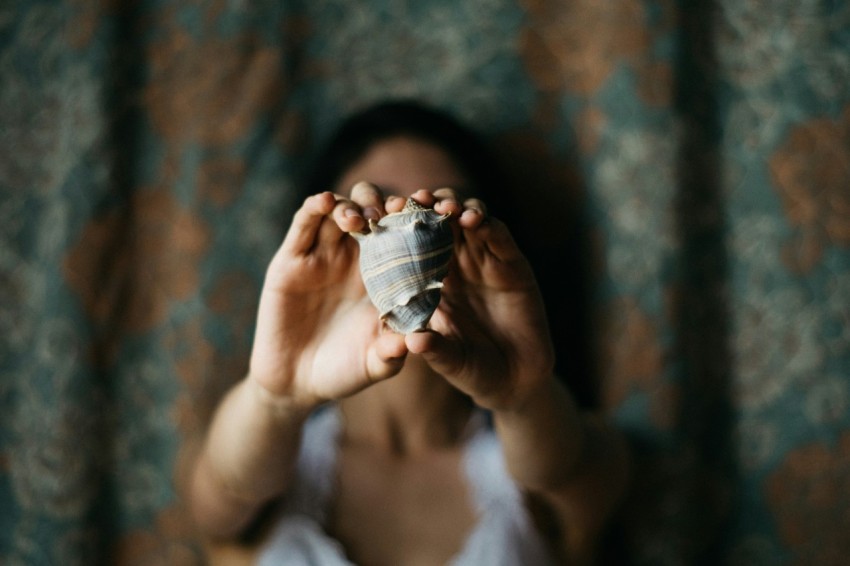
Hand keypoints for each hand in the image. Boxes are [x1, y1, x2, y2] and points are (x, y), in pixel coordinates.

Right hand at [249, 190, 409, 405]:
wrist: (296, 383)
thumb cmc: (345, 371)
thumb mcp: (375, 364)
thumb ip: (395, 352)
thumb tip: (416, 339)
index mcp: (385, 276)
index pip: (404, 238)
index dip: (416, 224)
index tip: (429, 216)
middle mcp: (356, 259)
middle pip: (373, 212)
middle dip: (384, 205)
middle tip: (391, 213)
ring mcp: (324, 255)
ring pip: (340, 209)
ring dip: (353, 204)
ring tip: (358, 219)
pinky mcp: (292, 258)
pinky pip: (304, 223)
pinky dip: (316, 206)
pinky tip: (327, 201)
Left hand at [401, 188, 556, 410]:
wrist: (515, 380)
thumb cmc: (473, 369)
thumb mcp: (450, 362)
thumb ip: (435, 350)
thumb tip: (413, 340)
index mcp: (429, 281)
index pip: (408, 246)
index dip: (395, 229)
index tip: (377, 216)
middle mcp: (455, 265)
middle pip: (437, 223)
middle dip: (424, 207)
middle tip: (409, 201)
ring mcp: (485, 261)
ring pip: (468, 220)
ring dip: (455, 206)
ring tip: (443, 206)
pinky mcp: (513, 265)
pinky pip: (500, 237)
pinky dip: (488, 224)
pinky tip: (474, 219)